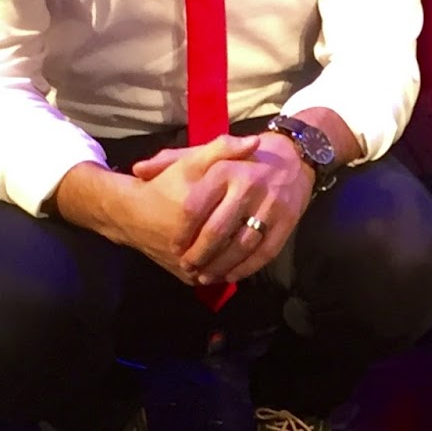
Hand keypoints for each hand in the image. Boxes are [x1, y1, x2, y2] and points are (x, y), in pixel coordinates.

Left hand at [132, 131, 313, 287]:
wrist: (294, 157)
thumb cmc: (240, 160)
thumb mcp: (207, 155)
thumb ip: (171, 161)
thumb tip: (138, 170)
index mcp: (225, 169)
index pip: (196, 208)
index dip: (182, 233)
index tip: (173, 246)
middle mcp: (248, 186)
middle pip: (217, 231)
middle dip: (199, 255)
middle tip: (187, 266)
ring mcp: (270, 205)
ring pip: (241, 246)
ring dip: (221, 266)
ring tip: (205, 276)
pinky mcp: (288, 221)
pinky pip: (264, 252)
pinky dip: (246, 268)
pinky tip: (231, 275)